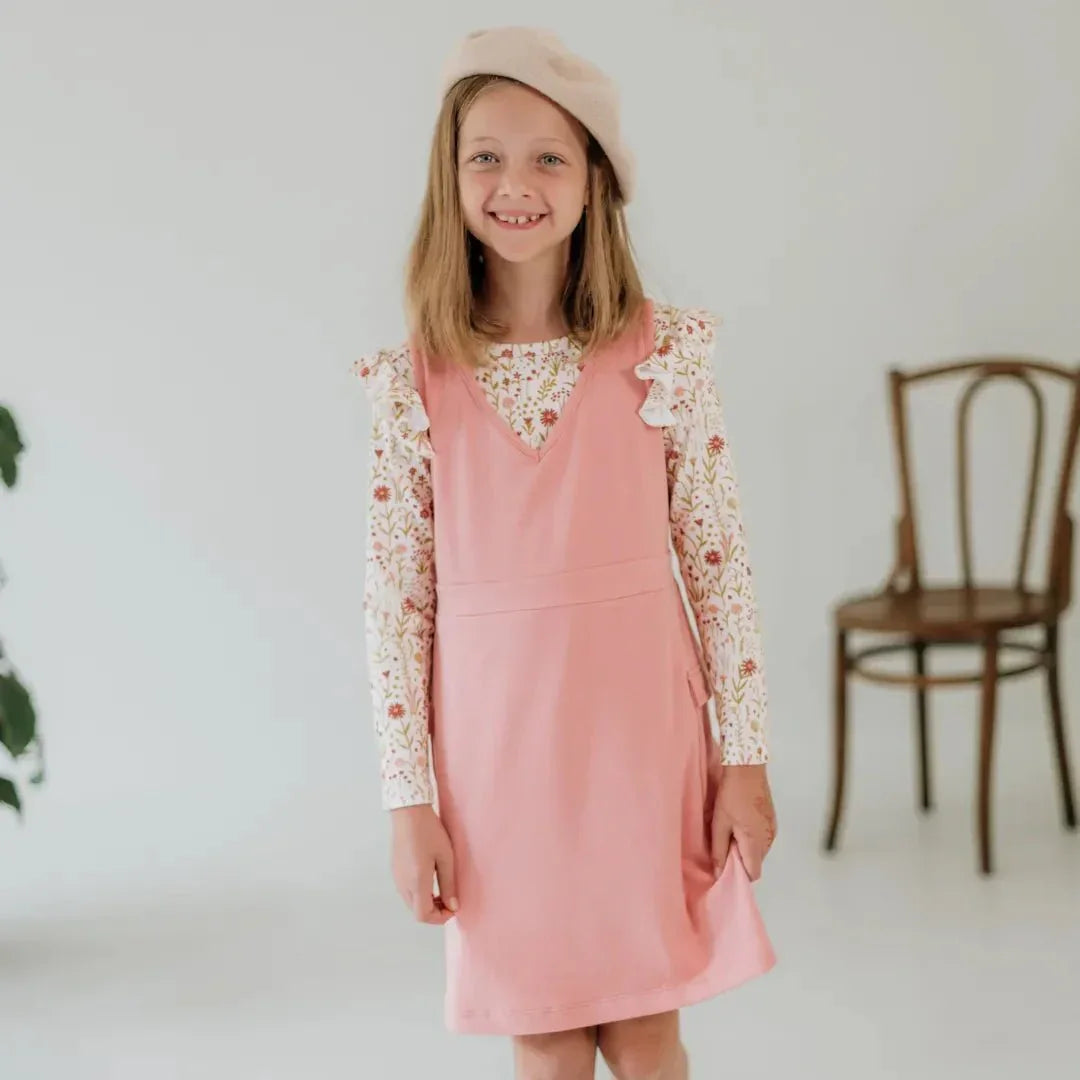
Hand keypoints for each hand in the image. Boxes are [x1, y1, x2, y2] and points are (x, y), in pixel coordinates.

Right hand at [390, 803, 458, 922]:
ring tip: (442, 889)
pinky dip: (419, 894)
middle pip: (416, 912)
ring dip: (426, 903)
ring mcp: (396, 877)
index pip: (423, 916)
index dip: (440, 918)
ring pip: (411, 903)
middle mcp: (403, 884)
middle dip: (434, 911)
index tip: (453, 907)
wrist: (408, 812)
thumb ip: (449, 884)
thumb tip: (453, 906)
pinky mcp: (395, 870)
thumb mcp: (445, 857)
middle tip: (450, 899)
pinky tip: (430, 879)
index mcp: (416, 882)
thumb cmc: (429, 831)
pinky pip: (406, 891)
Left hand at [710, 764, 776, 881]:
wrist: (748, 767)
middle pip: (756, 862)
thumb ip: (719, 850)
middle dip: (740, 860)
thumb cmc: (731, 794)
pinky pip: (763, 838)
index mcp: (756, 842)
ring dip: (746, 848)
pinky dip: (752, 837)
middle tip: (723, 844)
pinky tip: (740, 822)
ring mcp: (773, 828)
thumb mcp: (719, 823)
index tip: (725, 867)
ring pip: (759, 850)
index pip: (753, 873)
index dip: (739, 875)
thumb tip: (719, 873)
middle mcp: (769, 839)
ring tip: (730, 830)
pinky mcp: (773, 819)